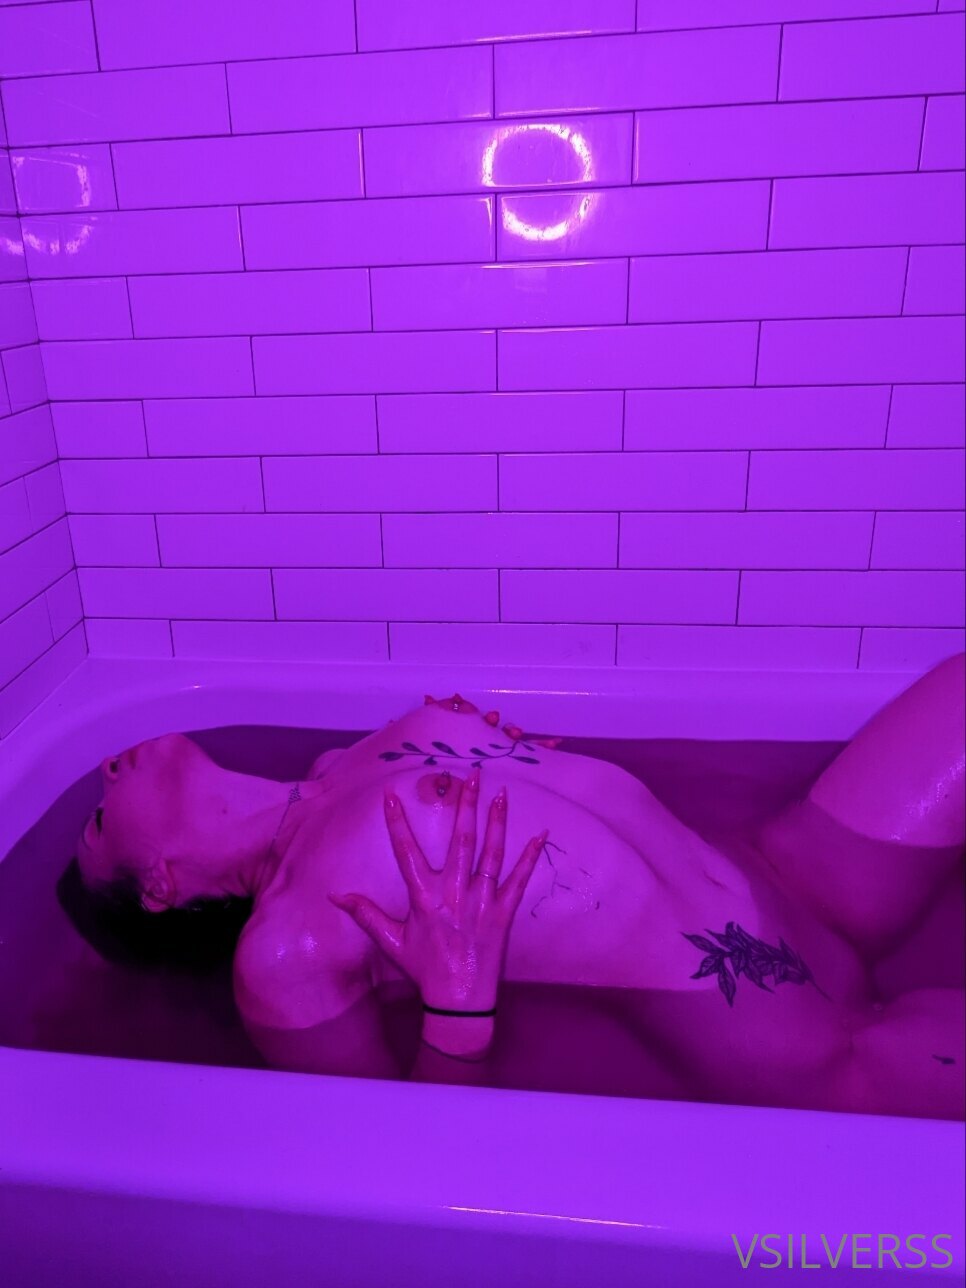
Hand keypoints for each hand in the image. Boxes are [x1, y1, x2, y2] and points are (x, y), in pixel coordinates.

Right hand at [328, 769, 546, 1011]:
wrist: (459, 1002)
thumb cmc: (424, 969)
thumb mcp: (391, 942)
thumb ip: (365, 914)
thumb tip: (334, 895)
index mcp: (424, 898)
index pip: (406, 852)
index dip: (397, 822)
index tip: (391, 794)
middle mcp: (454, 894)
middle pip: (460, 841)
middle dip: (465, 806)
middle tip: (470, 775)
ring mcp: (482, 902)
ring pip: (491, 854)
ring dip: (497, 821)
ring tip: (501, 792)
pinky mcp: (504, 913)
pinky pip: (519, 880)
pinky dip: (530, 857)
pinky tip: (540, 834)